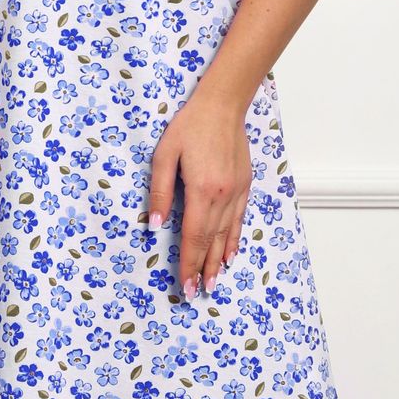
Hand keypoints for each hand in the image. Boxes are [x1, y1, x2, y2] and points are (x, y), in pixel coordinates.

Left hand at [147, 84, 253, 300]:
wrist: (222, 106)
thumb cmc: (189, 126)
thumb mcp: (165, 155)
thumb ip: (160, 191)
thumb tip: (154, 225)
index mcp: (202, 190)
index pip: (193, 236)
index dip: (187, 262)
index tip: (184, 284)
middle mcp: (223, 196)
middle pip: (211, 241)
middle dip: (202, 268)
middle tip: (196, 292)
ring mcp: (237, 192)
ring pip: (227, 234)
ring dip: (218, 260)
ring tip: (212, 282)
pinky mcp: (244, 186)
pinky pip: (239, 220)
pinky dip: (234, 240)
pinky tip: (229, 254)